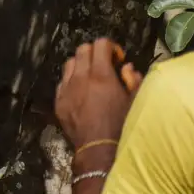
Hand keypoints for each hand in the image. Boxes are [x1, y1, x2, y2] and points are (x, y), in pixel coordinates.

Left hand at [55, 37, 142, 151]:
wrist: (99, 150)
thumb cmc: (121, 126)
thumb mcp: (135, 102)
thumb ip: (133, 79)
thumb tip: (127, 67)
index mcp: (102, 75)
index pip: (101, 44)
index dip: (111, 47)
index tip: (117, 59)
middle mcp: (81, 78)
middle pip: (83, 49)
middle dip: (95, 52)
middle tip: (104, 65)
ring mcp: (67, 89)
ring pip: (70, 63)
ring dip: (81, 64)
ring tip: (90, 76)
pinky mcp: (58, 101)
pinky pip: (62, 81)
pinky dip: (71, 81)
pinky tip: (80, 92)